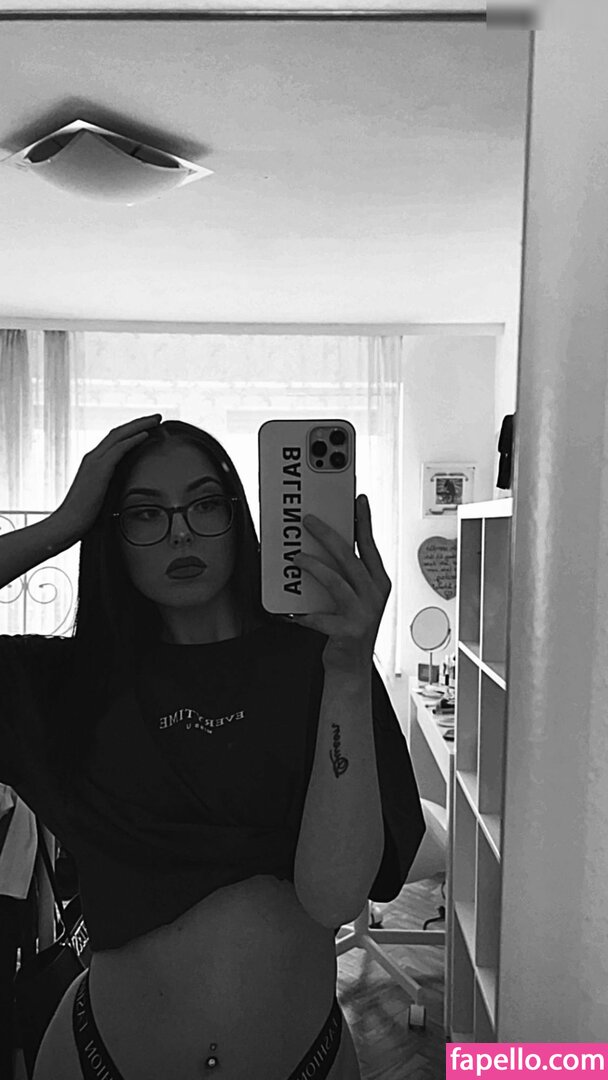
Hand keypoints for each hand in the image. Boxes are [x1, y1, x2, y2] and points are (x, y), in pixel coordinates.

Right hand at [53, 414, 162, 541]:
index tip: (149, 427)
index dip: (132, 431)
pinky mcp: (99, 470)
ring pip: (119, 435)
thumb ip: (112, 487)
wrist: (69, 523)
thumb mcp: (102, 497)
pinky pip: (118, 449)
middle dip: (139, 423)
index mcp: (93, 463)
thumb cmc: (85, 515)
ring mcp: (94, 462)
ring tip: (156, 420)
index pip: (114, 440)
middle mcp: (93, 457)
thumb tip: (128, 490)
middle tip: (157, 417)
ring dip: (140, 426)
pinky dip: (133, 440)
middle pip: (118, 432)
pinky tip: (146, 435)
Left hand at [291, 494, 391, 673]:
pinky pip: (319, 617)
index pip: (370, 546)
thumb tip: (322, 546)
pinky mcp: (348, 631)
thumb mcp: (354, 598)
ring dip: (313, 566)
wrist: (350, 668)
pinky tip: (290, 613)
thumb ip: (344, 574)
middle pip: (350, 557)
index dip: (364, 521)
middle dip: (328, 534)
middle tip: (309, 520)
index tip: (358, 500)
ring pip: (335, 581)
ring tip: (296, 558)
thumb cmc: (348, 628)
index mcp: (378, 583)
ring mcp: (362, 613)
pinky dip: (303, 614)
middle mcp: (374, 595)